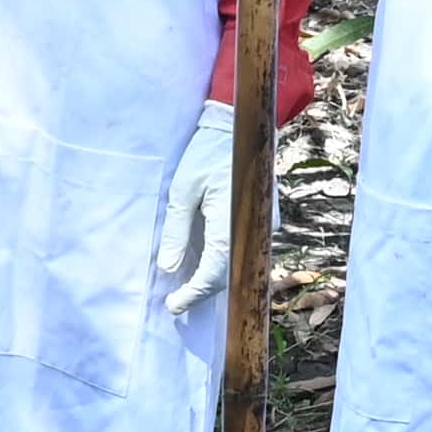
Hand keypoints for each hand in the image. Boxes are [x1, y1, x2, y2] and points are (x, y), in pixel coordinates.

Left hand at [152, 101, 241, 313]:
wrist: (239, 126)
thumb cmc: (206, 153)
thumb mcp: (182, 190)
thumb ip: (176, 230)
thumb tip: (168, 268)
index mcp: (232, 220)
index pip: (215, 270)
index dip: (194, 292)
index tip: (173, 305)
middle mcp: (254, 227)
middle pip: (229, 273)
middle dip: (202, 290)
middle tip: (176, 302)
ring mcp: (262, 224)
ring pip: (237, 263)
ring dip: (213, 277)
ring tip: (186, 287)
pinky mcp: (262, 220)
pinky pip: (242, 248)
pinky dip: (223, 262)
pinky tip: (204, 264)